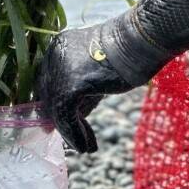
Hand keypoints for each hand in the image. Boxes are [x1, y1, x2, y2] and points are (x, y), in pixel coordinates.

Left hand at [37, 23, 141, 153]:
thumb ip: (84, 89)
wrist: (141, 41)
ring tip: (86, 147)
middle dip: (61, 120)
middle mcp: (55, 55)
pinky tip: (86, 146)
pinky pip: (66, 115)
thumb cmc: (128, 53)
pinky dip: (75, 133)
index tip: (60, 123)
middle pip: (49, 95)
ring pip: (57, 108)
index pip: (48, 81)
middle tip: (73, 139)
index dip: (53, 105)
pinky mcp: (71, 84)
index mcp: (59, 46)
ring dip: (71, 131)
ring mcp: (61, 69)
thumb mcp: (99, 70)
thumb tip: (77, 116)